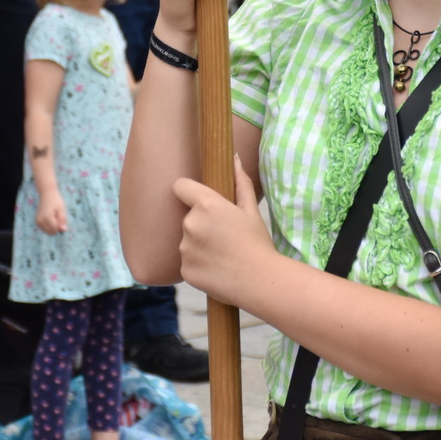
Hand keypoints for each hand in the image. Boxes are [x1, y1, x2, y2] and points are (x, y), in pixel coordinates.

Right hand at [37, 190, 68, 234]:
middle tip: (57, 217)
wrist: (47, 194)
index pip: (55, 229)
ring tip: (53, 217)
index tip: (61, 218)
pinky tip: (50, 218)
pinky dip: (49, 226)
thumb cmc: (56, 201)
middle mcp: (40, 221)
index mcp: (47, 217)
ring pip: (48, 232)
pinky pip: (45, 229)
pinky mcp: (37, 222)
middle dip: (57, 227)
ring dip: (53, 227)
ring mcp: (37, 222)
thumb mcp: (62, 209)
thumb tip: (64, 230)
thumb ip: (63, 220)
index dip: (61, 226)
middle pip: (52, 232)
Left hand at [173, 154, 270, 304]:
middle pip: (188, 216)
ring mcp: (185, 249)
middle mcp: (191, 224)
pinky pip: (187, 261)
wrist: (260, 281)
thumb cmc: (258, 243)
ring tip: (222, 254)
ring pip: (187, 240)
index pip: (180, 186)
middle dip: (201, 223)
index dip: (189, 191)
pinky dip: (198, 264)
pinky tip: (217, 268)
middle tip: (224, 236)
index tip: (199, 200)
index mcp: (207, 205)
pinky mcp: (184, 270)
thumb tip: (234, 158)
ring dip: (198, 244)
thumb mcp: (251, 210)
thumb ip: (240, 182)